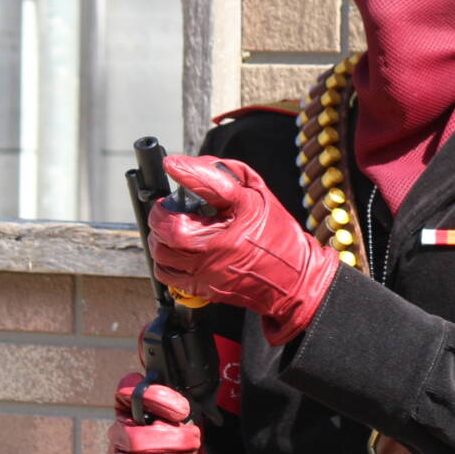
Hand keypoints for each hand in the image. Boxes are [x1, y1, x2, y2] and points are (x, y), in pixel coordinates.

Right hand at [88, 374, 218, 453]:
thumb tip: (181, 410)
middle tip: (194, 442)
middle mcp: (118, 432)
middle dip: (171, 441)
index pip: (128, 391)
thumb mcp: (180, 420)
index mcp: (131, 409)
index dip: (155, 398)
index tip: (182, 411)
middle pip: (135, 436)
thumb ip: (178, 406)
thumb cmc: (175, 443)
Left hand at [148, 155, 339, 345]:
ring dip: (160, 237)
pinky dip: (165, 261)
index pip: (205, 189)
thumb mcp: (259, 197)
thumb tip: (194, 166)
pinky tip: (176, 250)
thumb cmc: (278, 235)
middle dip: (162, 214)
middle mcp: (219, 250)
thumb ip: (227, 177)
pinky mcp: (204, 289)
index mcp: (238, 220)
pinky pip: (168, 276)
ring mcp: (208, 273)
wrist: (294, 279)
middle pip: (170, 229)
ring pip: (162, 254)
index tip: (172, 164)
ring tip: (171, 228)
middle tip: (170, 207)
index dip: (185, 172)